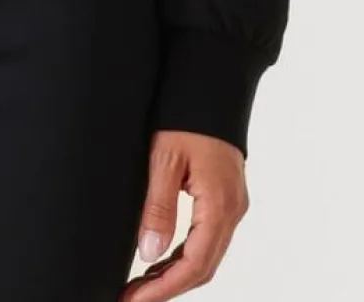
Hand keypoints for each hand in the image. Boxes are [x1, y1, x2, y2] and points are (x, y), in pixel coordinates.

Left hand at [121, 130, 248, 300]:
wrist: (212, 83)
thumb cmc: (187, 115)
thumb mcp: (164, 159)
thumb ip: (158, 207)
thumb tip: (148, 253)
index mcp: (220, 206)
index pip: (194, 265)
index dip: (163, 289)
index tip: (134, 300)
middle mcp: (232, 211)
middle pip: (203, 267)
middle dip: (168, 288)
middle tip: (132, 297)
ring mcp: (231, 205)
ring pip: (206, 255)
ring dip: (176, 274)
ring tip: (141, 284)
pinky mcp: (225, 197)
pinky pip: (208, 238)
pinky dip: (185, 255)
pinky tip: (161, 258)